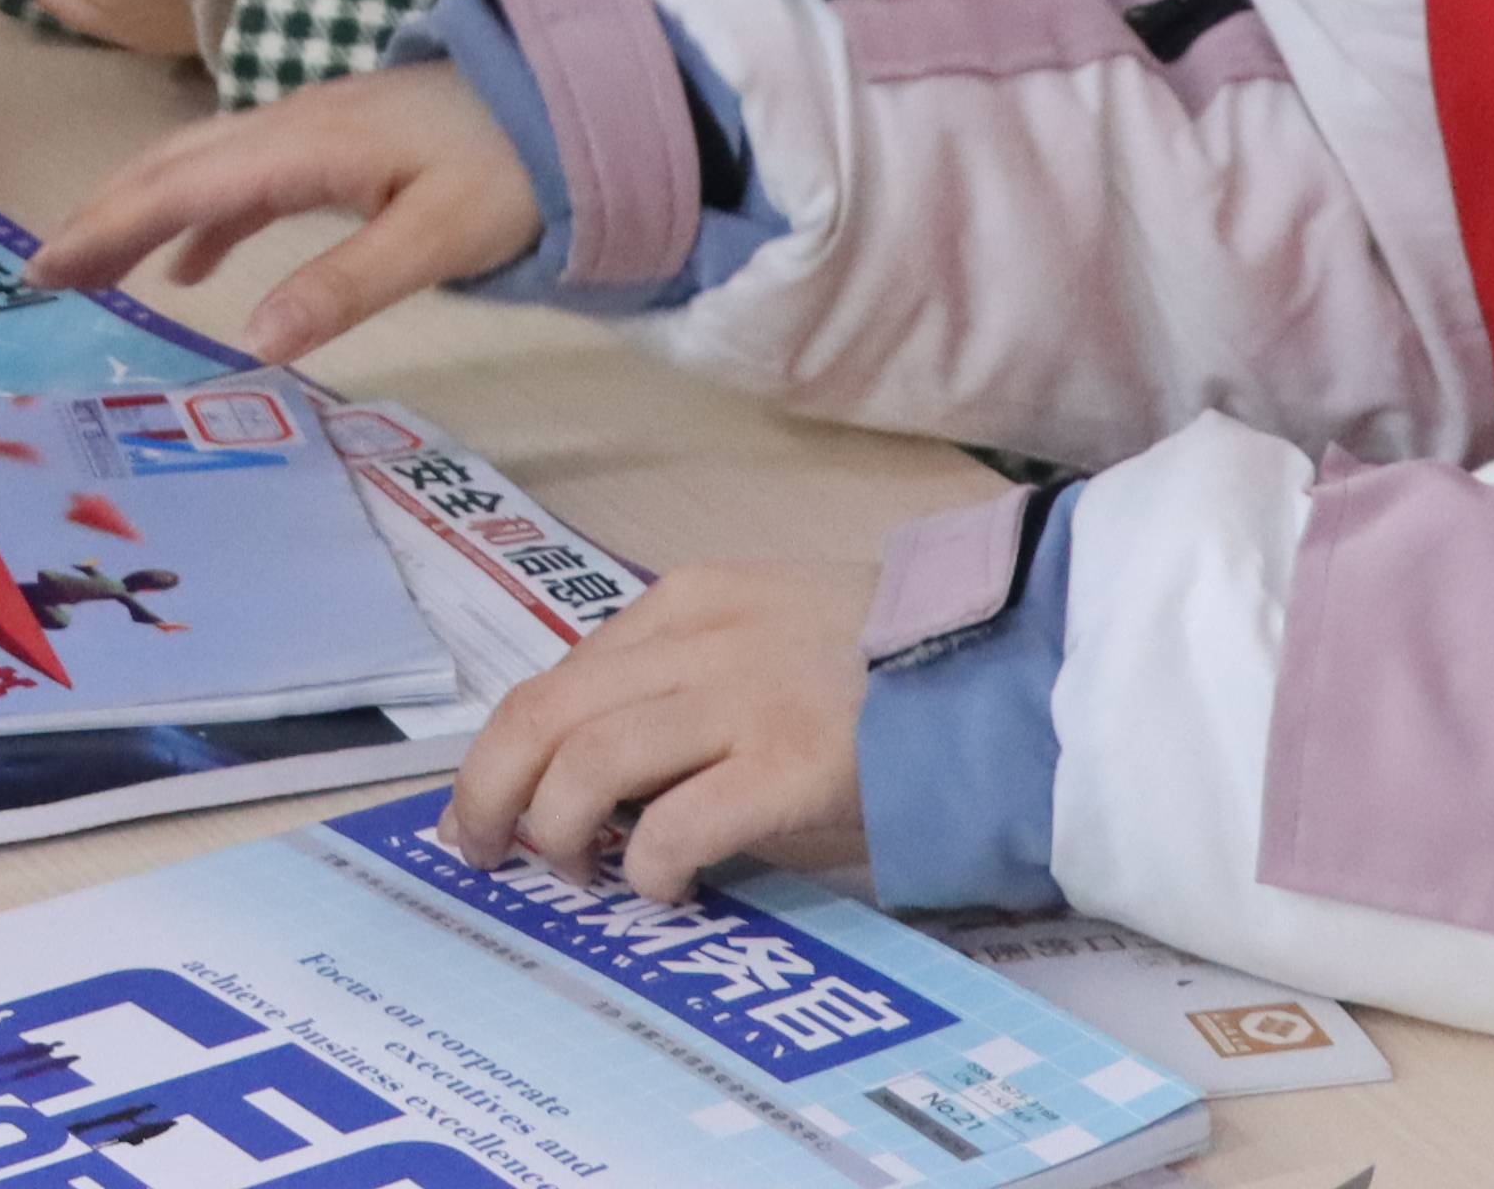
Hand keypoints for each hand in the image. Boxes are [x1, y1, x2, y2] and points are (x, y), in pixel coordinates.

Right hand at [25, 57, 542, 361]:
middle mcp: (293, 124)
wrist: (577, 97)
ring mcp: (312, 126)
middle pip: (172, 164)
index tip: (45, 270)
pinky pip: (241, 173)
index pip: (181, 187)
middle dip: (101, 216)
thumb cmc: (517, 167)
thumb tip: (252, 344)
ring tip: (92, 268)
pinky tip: (189, 267)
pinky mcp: (336, 140)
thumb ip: (345, 285)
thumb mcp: (441, 237)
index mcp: (306, 145)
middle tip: (42, 274)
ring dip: (138, 209)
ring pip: (199, 163)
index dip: (107, 228)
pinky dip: (198, 214)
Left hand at [443, 562, 876, 901]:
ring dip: (557, 831)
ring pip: (588, 762)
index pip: (561, 675)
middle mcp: (702, 639)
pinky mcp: (792, 767)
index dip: (505, 748)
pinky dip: (646, 865)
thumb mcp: (772, 645)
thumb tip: (603, 784)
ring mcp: (746, 700)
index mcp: (692, 602)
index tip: (490, 802)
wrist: (1009, 674)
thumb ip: (689, 690)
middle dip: (491, 789)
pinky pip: (675, 824)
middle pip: (545, 712)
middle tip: (483, 851)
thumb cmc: (892, 677)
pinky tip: (663, 890)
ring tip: (575, 875)